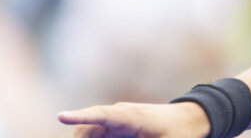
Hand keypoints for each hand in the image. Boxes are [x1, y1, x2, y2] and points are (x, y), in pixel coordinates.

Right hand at [58, 101, 210, 137]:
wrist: (190, 118)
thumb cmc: (181, 132)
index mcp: (131, 116)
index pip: (101, 115)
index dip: (80, 116)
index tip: (61, 116)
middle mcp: (119, 115)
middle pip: (86, 128)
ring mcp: (116, 121)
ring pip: (88, 133)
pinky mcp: (116, 129)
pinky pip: (97, 136)